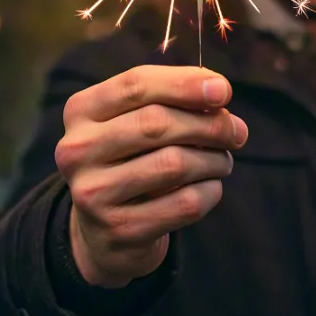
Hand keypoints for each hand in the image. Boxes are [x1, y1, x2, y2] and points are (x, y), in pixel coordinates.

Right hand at [55, 65, 247, 287]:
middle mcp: (78, 149)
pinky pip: (183, 204)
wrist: (104, 232)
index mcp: (81, 110)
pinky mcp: (118, 230)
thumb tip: (218, 91)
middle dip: (208, 124)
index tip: (223, 90)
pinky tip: (211, 186)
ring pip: (174, 163)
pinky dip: (210, 191)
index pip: (136, 84)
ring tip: (223, 160)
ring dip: (213, 159)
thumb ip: (170, 98)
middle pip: (156, 122)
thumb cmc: (130, 157)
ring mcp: (94, 193)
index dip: (184, 83)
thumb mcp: (134, 120)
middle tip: (237, 131)